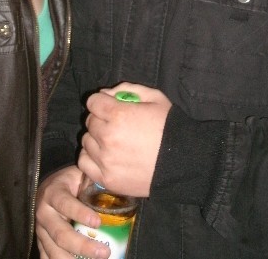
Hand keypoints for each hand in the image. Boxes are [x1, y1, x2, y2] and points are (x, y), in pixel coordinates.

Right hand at [35, 166, 109, 258]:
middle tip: (104, 253)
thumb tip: (120, 188)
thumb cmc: (71, 181)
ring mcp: (40, 230)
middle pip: (61, 234)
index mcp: (53, 193)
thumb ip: (94, 181)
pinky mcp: (41, 242)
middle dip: (83, 246)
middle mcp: (44, 213)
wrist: (50, 186)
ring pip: (54, 251)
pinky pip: (47, 258)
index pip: (65, 204)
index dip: (80, 214)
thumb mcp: (80, 174)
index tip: (98, 223)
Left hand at [79, 82, 171, 196]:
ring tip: (113, 142)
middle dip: (100, 119)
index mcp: (118, 114)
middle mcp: (108, 136)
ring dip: (96, 139)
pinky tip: (104, 156)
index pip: (92, 102)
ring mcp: (105, 159)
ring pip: (86, 141)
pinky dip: (91, 158)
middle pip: (89, 121)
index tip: (110, 107)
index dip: (101, 102)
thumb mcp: (154, 97)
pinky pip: (84, 163)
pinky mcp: (107, 178)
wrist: (183, 161)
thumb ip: (127, 89)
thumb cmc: (169, 127)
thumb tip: (104, 94)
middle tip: (115, 125)